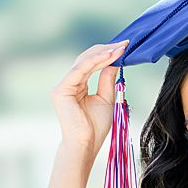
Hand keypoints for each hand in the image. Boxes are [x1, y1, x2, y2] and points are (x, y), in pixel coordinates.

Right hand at [51, 41, 128, 155]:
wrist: (86, 143)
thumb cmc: (95, 126)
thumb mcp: (107, 98)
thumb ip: (108, 80)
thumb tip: (115, 62)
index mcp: (78, 84)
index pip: (92, 63)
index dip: (108, 54)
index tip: (125, 47)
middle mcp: (68, 82)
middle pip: (87, 59)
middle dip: (107, 50)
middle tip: (125, 44)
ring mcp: (63, 85)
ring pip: (84, 61)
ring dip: (104, 53)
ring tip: (121, 48)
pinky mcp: (62, 89)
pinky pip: (80, 70)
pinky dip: (96, 61)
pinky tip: (110, 56)